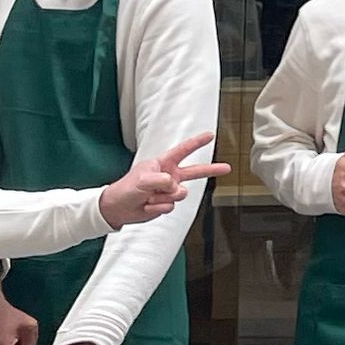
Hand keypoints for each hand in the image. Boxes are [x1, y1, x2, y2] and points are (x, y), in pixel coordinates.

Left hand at [99, 138, 220, 229]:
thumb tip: (176, 187)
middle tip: (226, 167)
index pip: (183, 150)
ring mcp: (168, 191)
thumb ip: (161, 180)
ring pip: (180, 194)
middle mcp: (169, 176)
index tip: (210, 135)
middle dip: (211, 169)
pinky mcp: (166, 204)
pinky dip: (158, 207)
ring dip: (164, 197)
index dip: (197, 142)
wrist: (118, 208)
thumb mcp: (142, 180)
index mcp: (163, 164)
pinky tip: (148, 205)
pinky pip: (170, 207)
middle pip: (194, 172)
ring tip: (149, 197)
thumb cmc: (126, 189)